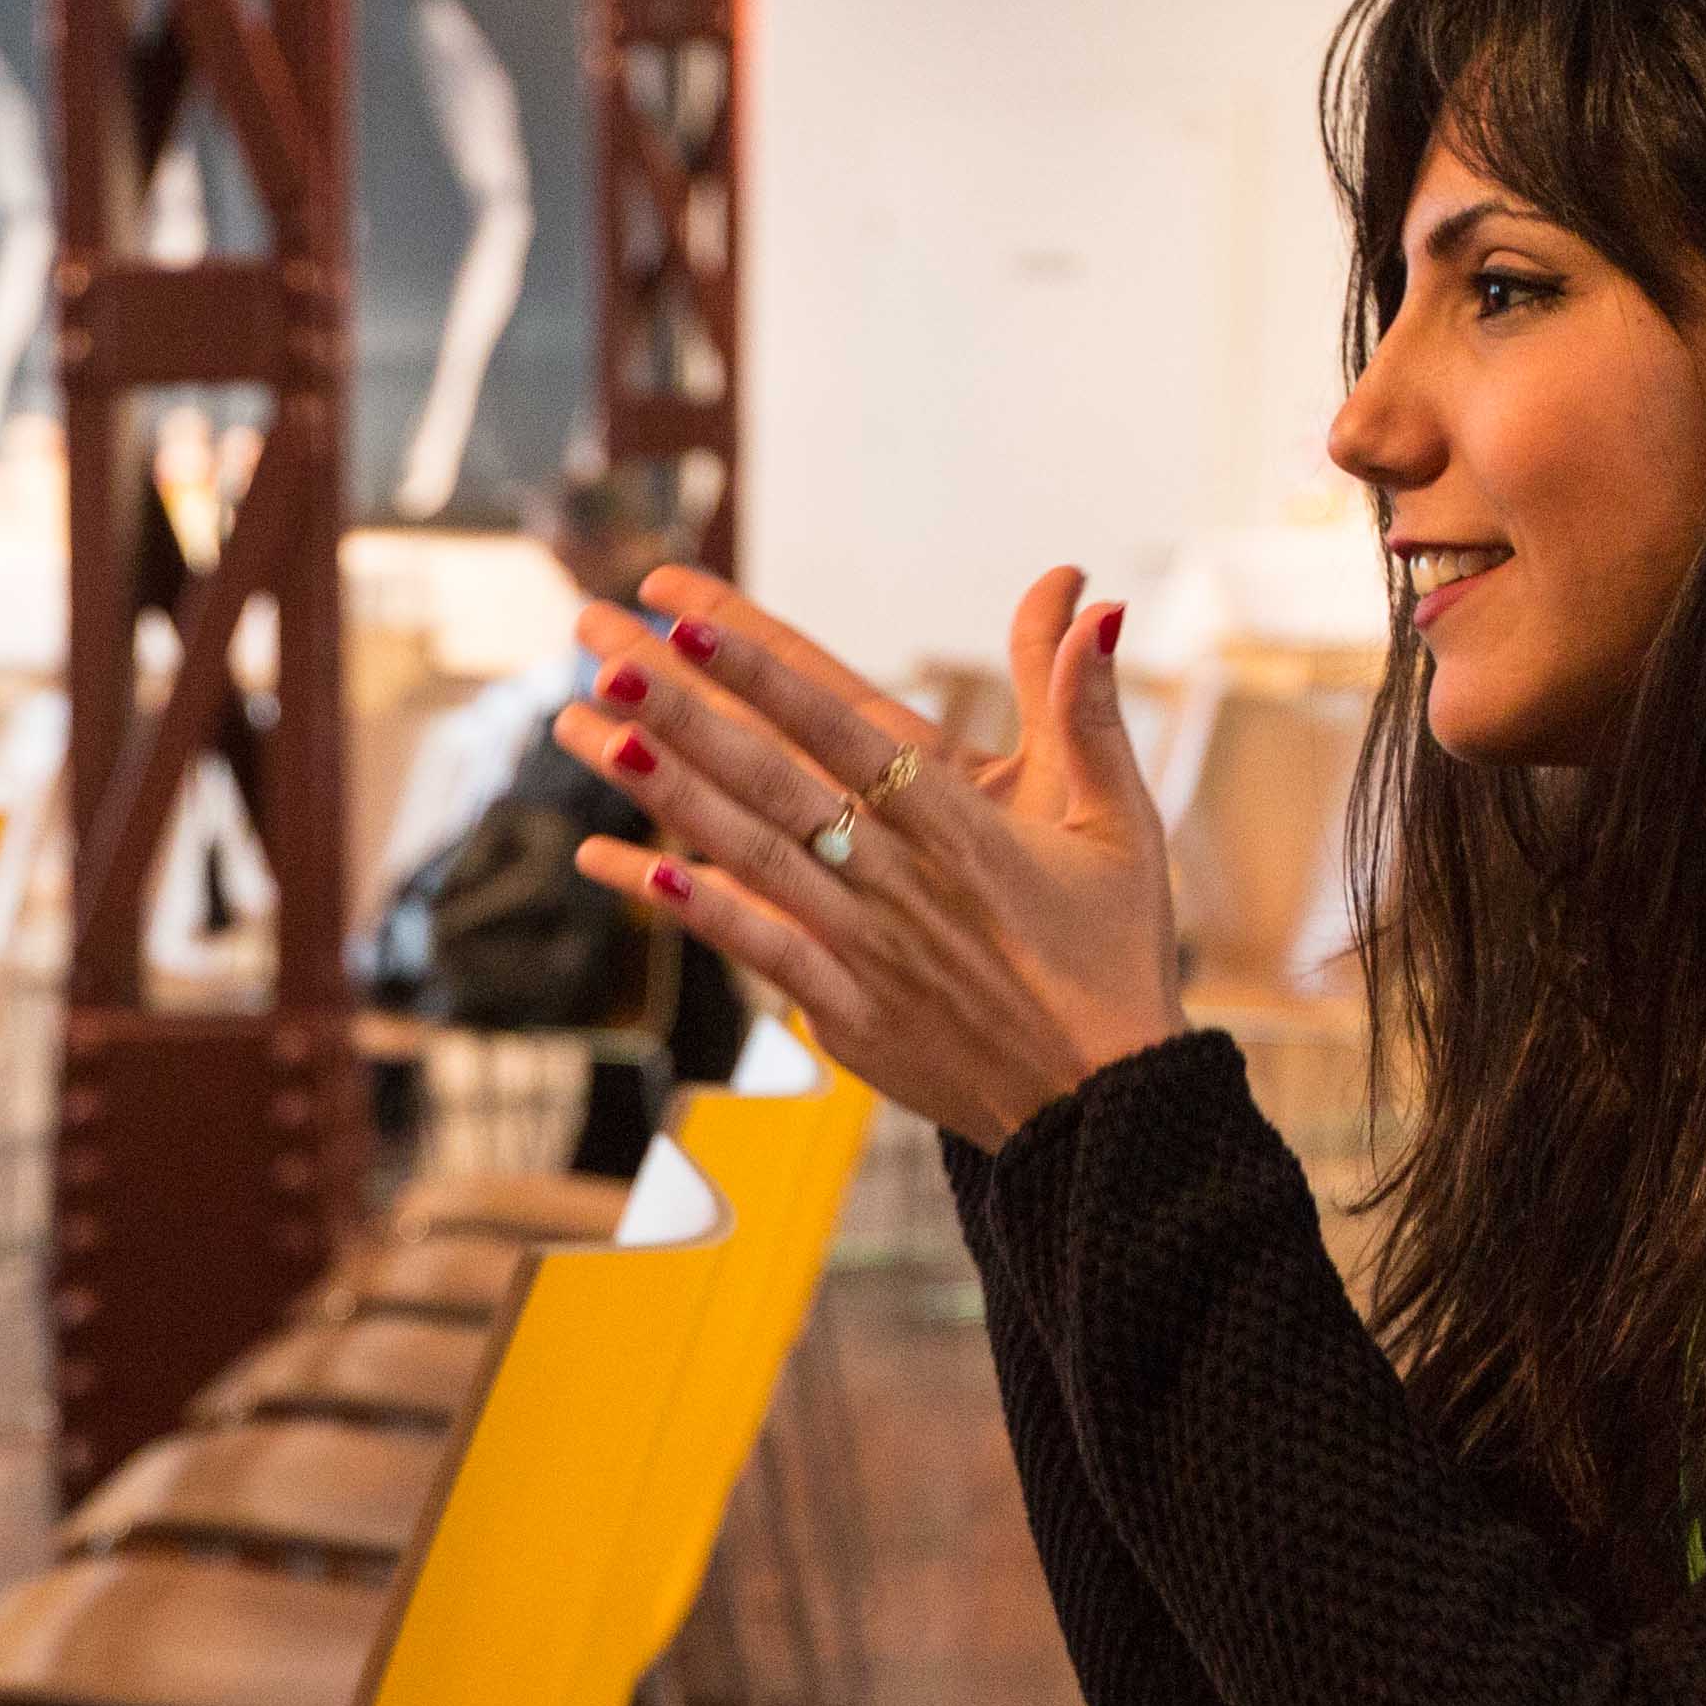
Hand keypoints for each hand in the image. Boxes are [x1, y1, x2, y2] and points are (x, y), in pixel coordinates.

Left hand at [558, 566, 1189, 1149]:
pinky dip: (695, 907)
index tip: (688, 618)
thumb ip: (1090, 713)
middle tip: (600, 652)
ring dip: (661, 790)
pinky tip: (625, 867)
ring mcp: (866, 947)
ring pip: (747, 853)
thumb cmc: (1115, 955)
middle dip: (680, 708)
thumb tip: (1097, 602)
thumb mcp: (1121, 824)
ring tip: (585, 732)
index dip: (760, 669)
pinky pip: (757, 950)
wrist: (1107, 1104)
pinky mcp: (847, 1013)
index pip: (839, 725)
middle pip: (770, 777)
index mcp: (959, 824)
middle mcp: (901, 878)